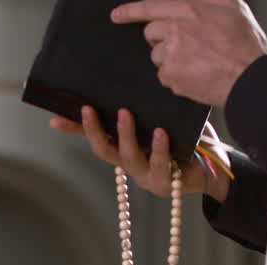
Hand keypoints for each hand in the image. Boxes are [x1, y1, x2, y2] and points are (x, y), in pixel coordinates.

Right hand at [50, 107, 230, 201]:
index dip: (74, 130)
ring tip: (125, 115)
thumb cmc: (185, 141)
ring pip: (128, 156)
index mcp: (125, 148)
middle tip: (88, 109)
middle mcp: (130, 163)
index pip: (94, 138)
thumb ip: (147, 109)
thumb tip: (131, 80)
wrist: (212, 170)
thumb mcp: (163, 120)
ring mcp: (145, 174)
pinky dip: (160, 147)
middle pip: (104, 150)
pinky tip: (161, 132)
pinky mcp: (164, 181)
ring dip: (125, 135)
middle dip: (94, 130)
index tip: (54, 119)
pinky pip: (160, 162)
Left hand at [112, 0, 266, 107]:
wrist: (249, 78)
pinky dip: (175, 77)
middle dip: (162, 38)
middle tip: (184, 45)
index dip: (130, 11)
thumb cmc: (245, 45)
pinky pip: (163, 75)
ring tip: (195, 62)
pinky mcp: (172, 76)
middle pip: (151, 33)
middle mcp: (176, 29)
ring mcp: (172, 54)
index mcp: (190, 9)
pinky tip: (194, 74)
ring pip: (157, 55)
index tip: (117, 15)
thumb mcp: (232, 6)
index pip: (150, 7)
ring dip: (170, 58)